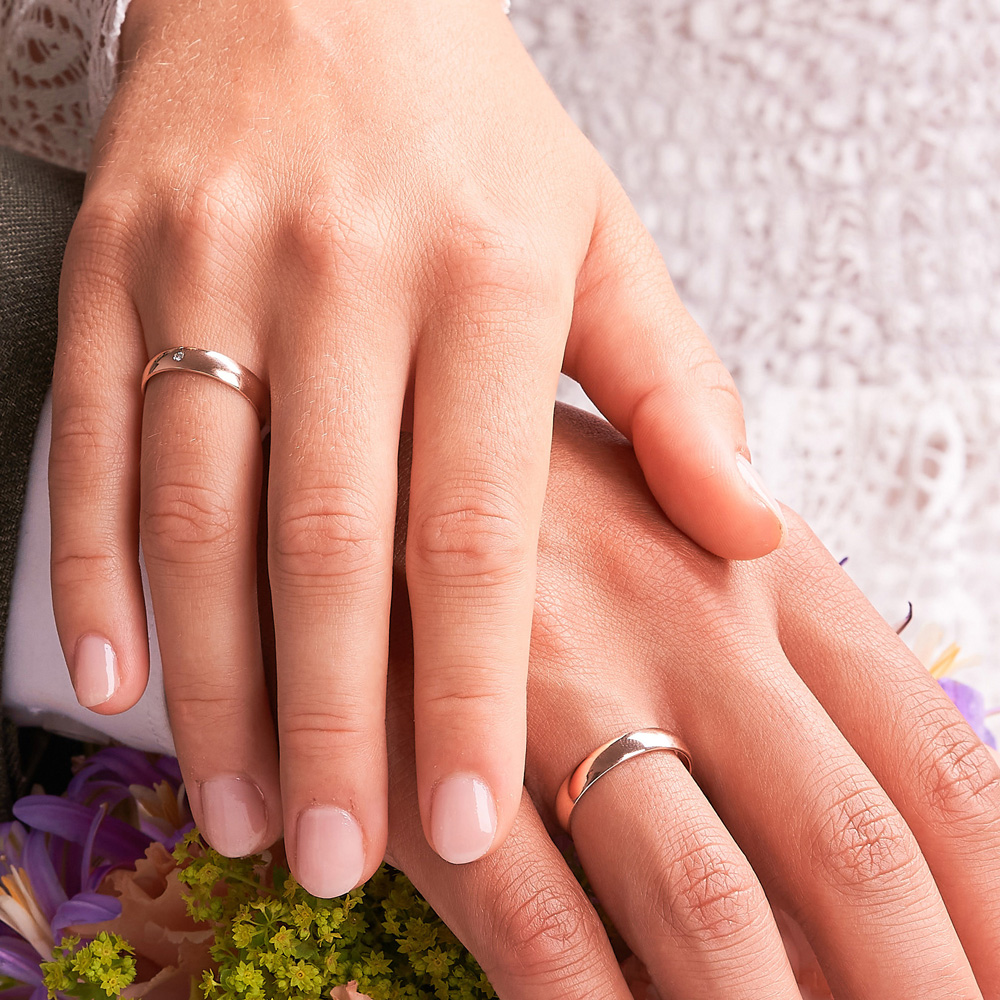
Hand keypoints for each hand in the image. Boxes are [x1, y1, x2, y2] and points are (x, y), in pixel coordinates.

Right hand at [47, 0, 784, 889]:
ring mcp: (208, 269)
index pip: (474, 532)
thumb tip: (747, 529)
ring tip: (236, 804)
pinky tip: (113, 676)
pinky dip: (93, 568)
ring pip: (196, 513)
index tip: (462, 822)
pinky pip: (85, 436)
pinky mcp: (113, 264)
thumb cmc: (470, 129)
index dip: (466, 691)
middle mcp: (339, 278)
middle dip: (325, 725)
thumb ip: (670, 390)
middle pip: (323, 546)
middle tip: (329, 858)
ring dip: (209, 681)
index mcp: (483, 278)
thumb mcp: (599, 232)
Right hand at [389, 405, 999, 998]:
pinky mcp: (438, 743)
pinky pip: (537, 920)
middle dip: (921, 994)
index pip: (936, 762)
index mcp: (763, 564)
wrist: (373, 433)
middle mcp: (684, 624)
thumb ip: (789, 596)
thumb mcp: (684, 487)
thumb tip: (883, 757)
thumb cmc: (541, 482)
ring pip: (707, 909)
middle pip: (849, 850)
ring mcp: (560, 686)